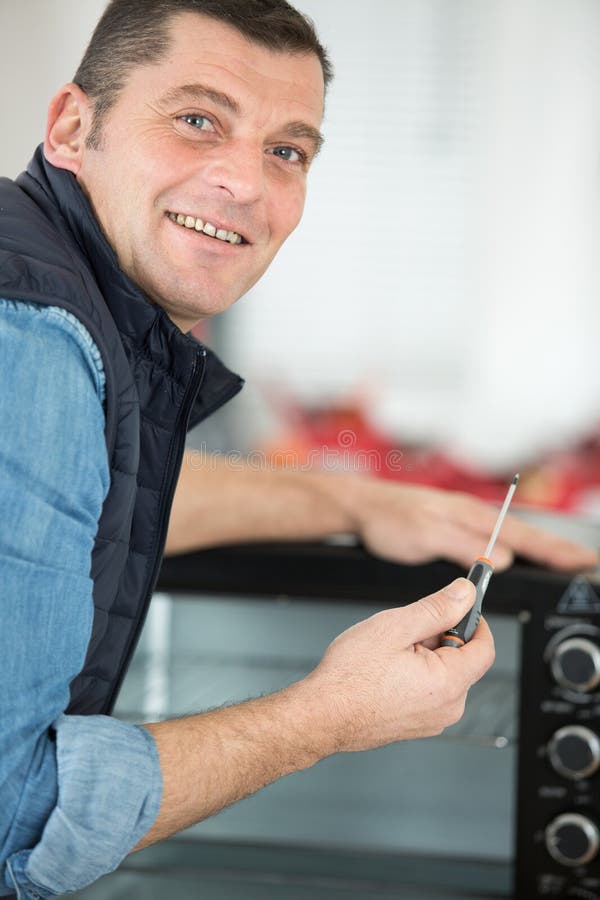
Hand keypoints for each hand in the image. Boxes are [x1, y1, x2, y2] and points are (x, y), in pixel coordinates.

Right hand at [301, 578, 492, 752]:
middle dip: (440, 638)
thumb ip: (437, 608)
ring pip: (443, 675)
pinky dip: (416, 674)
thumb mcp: (395, 626)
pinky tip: (386, 670)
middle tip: (407, 630)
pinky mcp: (416, 725)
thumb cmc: (349, 677)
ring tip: (390, 652)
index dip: (475, 620)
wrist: (320, 714)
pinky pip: (428, 692)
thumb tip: (464, 594)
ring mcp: (431, 720)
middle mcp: (447, 708)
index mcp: (449, 684)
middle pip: (462, 661)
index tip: (461, 605)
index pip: (485, 648)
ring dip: (425, 656)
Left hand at [348, 479, 597, 570]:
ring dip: (538, 546)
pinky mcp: (452, 526)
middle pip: (523, 534)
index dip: (553, 550)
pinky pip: (493, 537)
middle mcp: (470, 515)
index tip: (579, 560)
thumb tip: (501, 560)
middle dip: (556, 547)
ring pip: (510, 535)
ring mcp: (463, 519)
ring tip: (562, 557)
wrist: (362, 507)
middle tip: (583, 561)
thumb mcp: (426, 536)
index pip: (521, 537)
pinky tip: (516, 552)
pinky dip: (514, 545)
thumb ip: (464, 547)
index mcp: (470, 516)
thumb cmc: (389, 518)